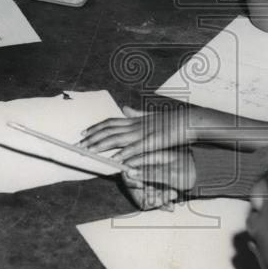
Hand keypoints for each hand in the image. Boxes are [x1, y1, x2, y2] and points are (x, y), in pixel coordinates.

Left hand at [80, 105, 195, 208]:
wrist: (189, 120)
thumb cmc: (172, 120)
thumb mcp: (151, 115)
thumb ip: (137, 114)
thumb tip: (125, 108)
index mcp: (135, 120)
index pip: (110, 122)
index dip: (96, 127)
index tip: (84, 132)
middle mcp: (136, 125)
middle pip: (109, 130)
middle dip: (92, 137)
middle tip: (79, 144)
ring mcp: (143, 133)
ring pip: (117, 138)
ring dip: (102, 145)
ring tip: (89, 151)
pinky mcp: (153, 141)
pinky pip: (135, 149)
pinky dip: (124, 154)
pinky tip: (115, 160)